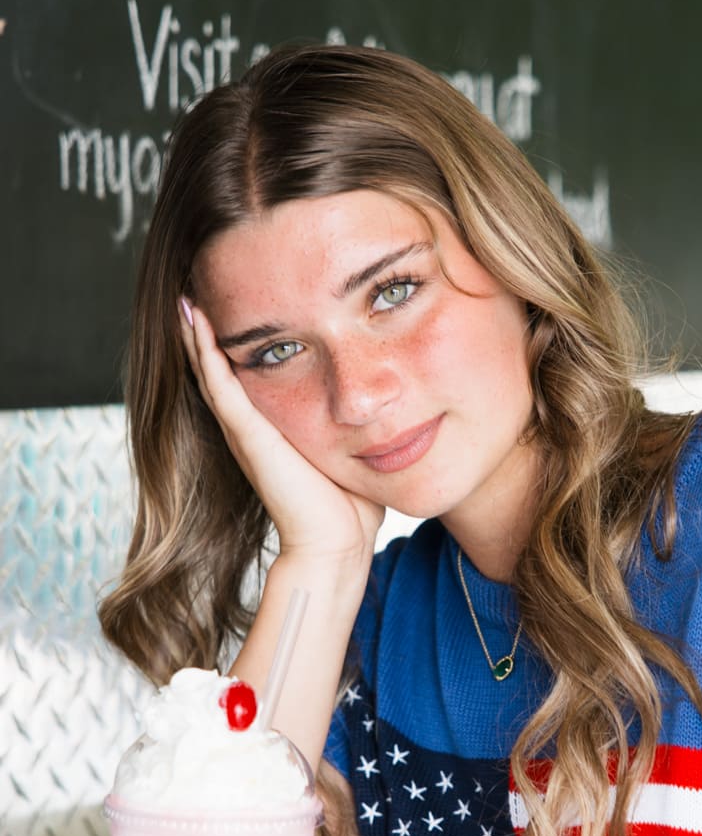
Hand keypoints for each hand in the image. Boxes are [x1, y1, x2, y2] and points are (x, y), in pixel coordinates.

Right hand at [179, 299, 383, 560]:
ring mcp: (245, 432)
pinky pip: (220, 385)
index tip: (235, 305)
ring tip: (183, 295)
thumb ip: (353, 426)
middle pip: (219, 370)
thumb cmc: (350, 508)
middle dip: (207, 333)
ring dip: (195, 334)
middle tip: (194, 289)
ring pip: (211, 371)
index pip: (247, 379)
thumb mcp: (350, 450)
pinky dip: (204, 352)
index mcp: (272, 432)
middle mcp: (251, 430)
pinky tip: (193, 320)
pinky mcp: (248, 437)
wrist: (337, 545)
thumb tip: (383, 407)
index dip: (237, 345)